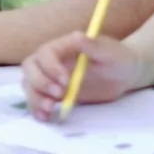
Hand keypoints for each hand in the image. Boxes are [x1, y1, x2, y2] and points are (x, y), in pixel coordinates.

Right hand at [22, 32, 144, 121]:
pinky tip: (45, 117)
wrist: (124, 74)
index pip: (45, 53)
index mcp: (62, 46)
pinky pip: (37, 99)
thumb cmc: (118, 58)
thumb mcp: (111, 52)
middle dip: (40, 83)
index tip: (66, 81)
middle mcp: (51, 61)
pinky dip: (37, 108)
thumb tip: (77, 36)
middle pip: (31, 68)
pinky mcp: (54, 94)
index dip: (50, 67)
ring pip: (30, 84)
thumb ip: (94, 46)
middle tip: (58, 95)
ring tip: (49, 110)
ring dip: (35, 97)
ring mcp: (50, 78)